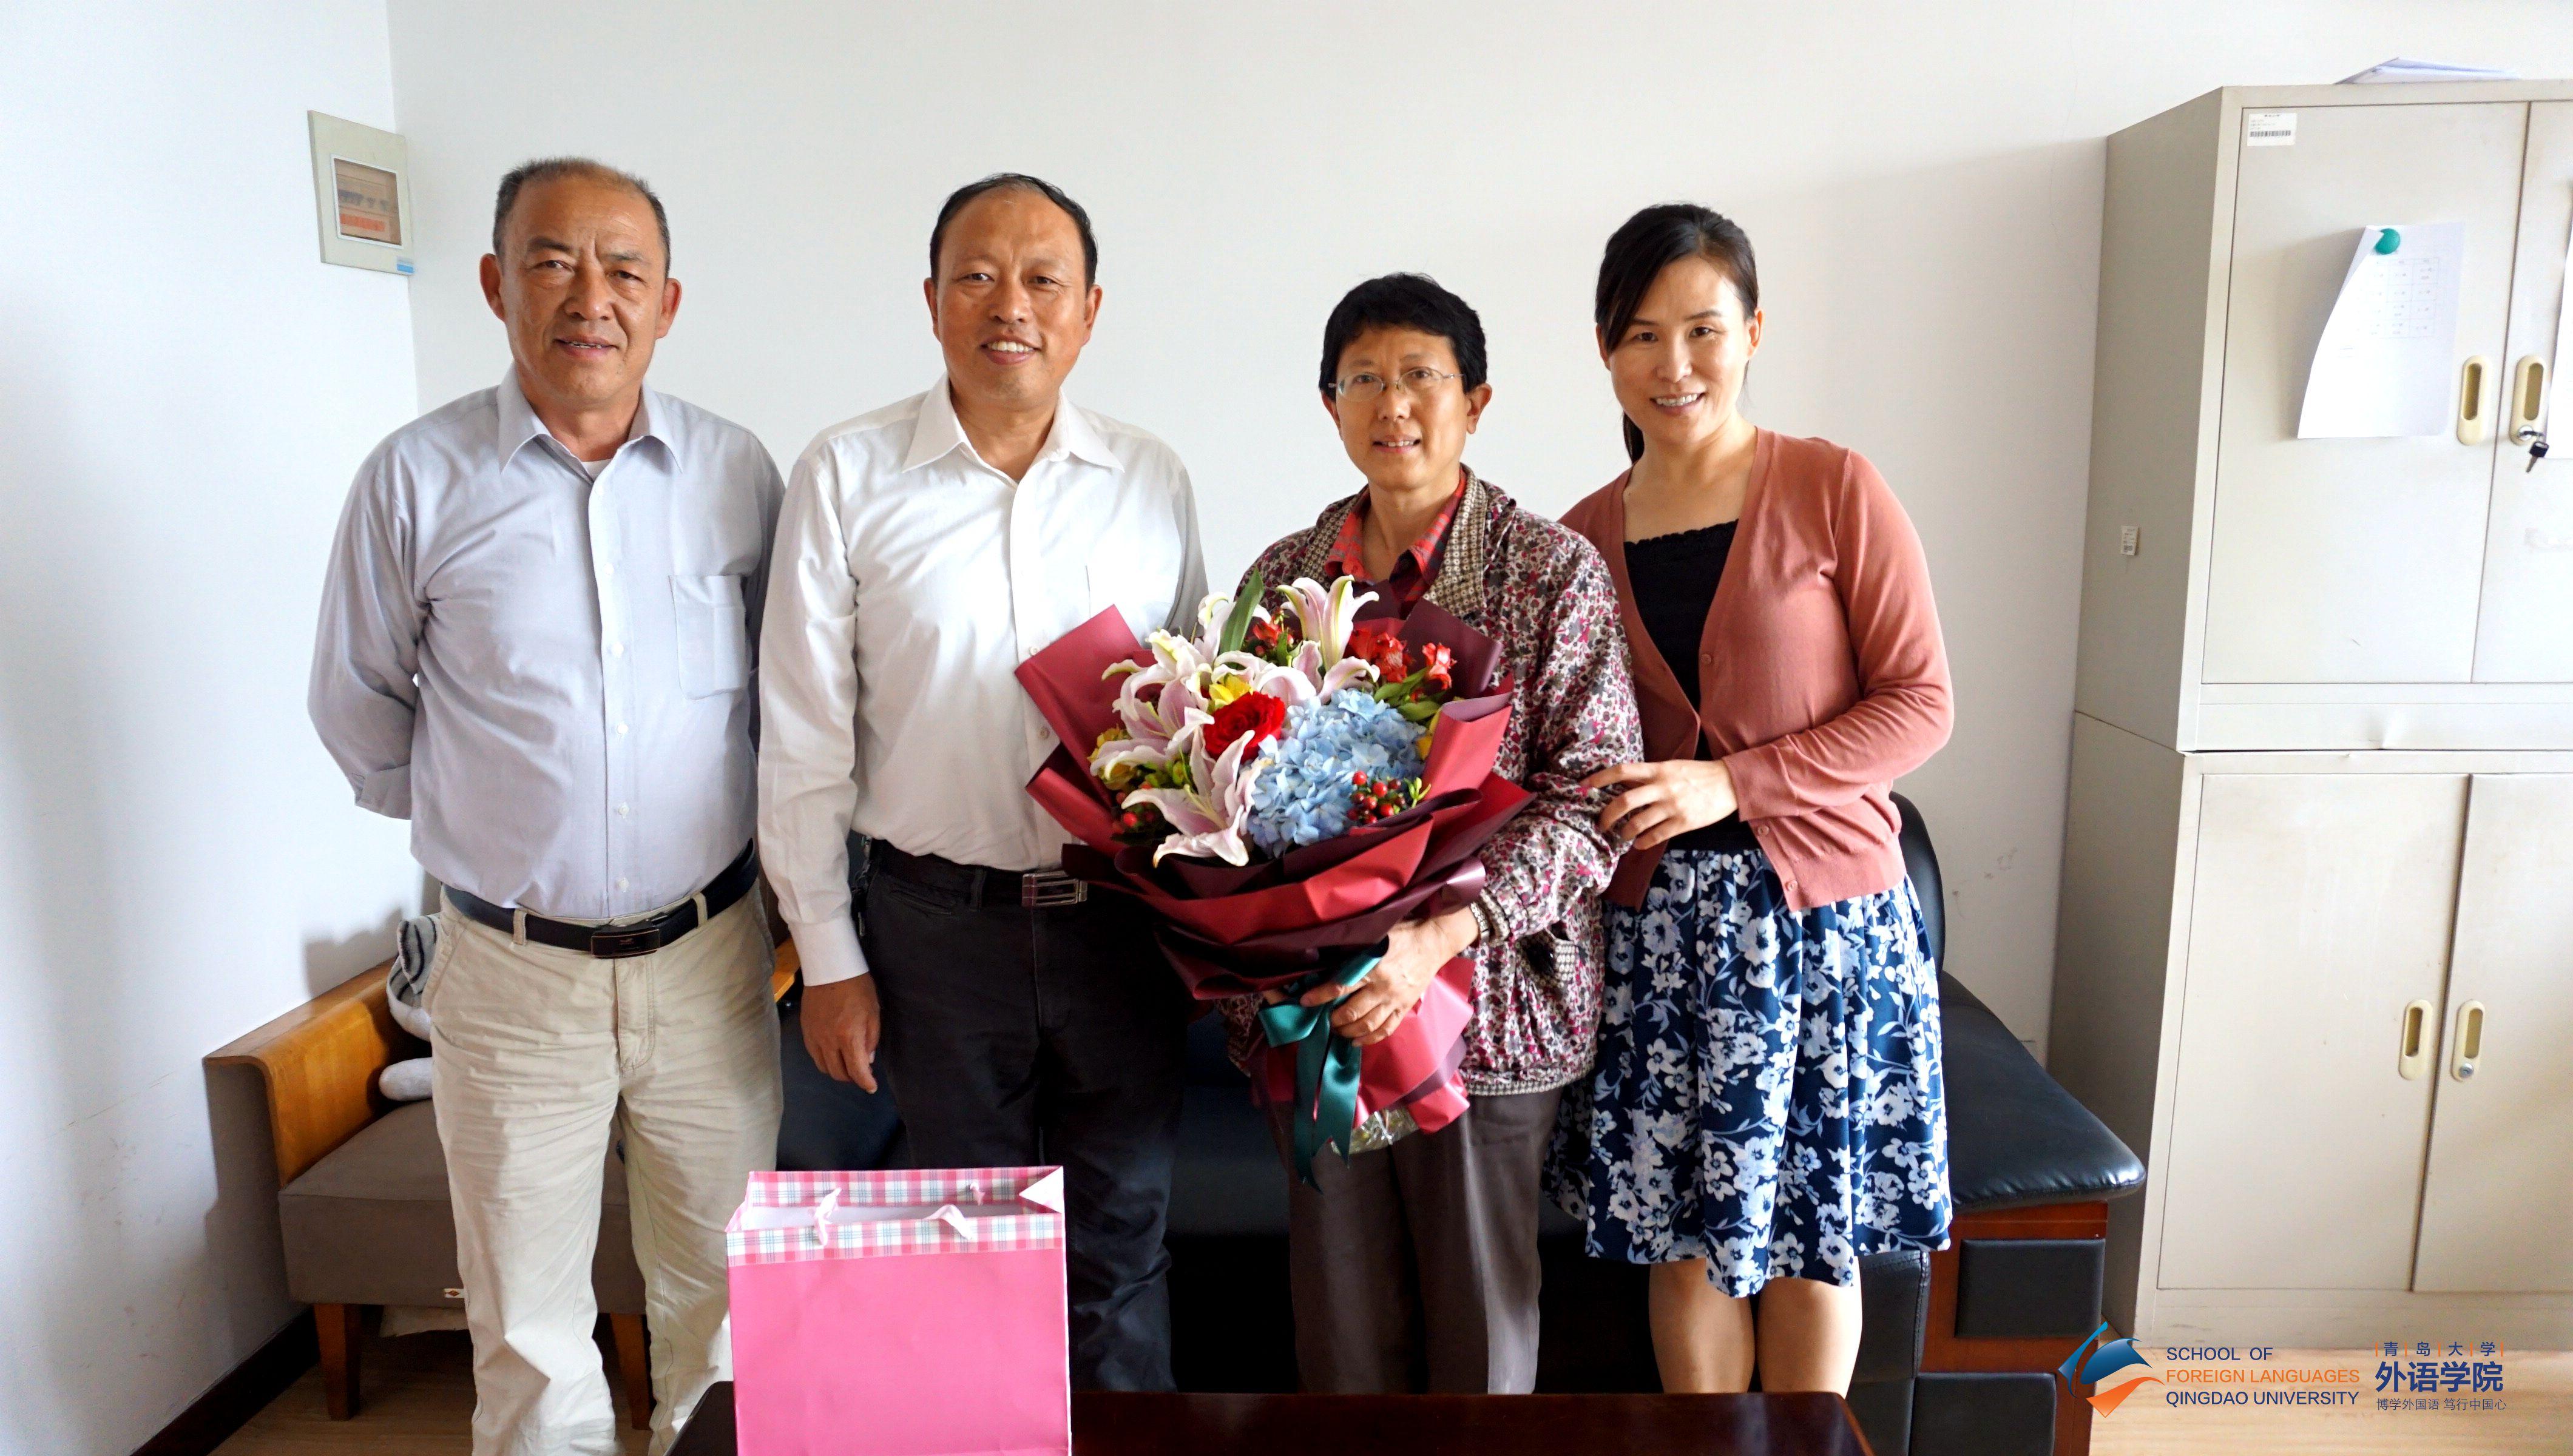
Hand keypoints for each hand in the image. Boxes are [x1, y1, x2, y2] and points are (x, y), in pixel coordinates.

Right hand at [800, 975, 881, 1090]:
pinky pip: (814, 1055)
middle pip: (838, 1073)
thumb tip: (867, 1060)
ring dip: (838, 1071)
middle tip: (862, 1074)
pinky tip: (834, 1054)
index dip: (866, 1083)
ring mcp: (815, 1037)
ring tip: (848, 1064)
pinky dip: (825, 1060)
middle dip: (852, 1078)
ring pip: (824, 1067)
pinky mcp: (806, 1031)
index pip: (856, 1071)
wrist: (830, 968)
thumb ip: (870, 1040)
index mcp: (849, 1037)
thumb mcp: (873, 1013)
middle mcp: (829, 1041)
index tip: (872, 1087)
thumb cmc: (857, 987)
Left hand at [1303, 909, 1477, 1046]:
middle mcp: (1383, 988)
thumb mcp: (1376, 935)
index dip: (1320, 996)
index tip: (1305, 1001)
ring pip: (1368, 1025)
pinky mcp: (1405, 1007)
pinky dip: (1370, 1038)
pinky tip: (1356, 1041)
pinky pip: (1387, 1029)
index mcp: (1374, 967)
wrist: (1434, 942)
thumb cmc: (1402, 934)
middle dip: (1333, 1019)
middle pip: (1352, 1012)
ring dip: (1348, 1031)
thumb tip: (1326, 954)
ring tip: (1337, 1030)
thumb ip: (1354, 949)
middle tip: (1323, 1019)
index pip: (1341, 986)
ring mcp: (1395, 1000)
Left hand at [1584, 759, 1738, 850]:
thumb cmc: (1697, 774)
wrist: (1729, 784)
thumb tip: (1621, 783)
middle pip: (1624, 801)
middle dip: (1607, 815)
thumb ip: (1648, 776)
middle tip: (1601, 824)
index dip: (1601, 777)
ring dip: (1624, 832)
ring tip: (1622, 835)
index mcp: (1658, 770)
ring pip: (1638, 823)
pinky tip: (1639, 844)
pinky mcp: (1683, 822)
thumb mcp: (1671, 767)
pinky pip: (1656, 836)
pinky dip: (1643, 843)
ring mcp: (1673, 806)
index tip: (1584, 785)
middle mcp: (1662, 787)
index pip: (1622, 771)